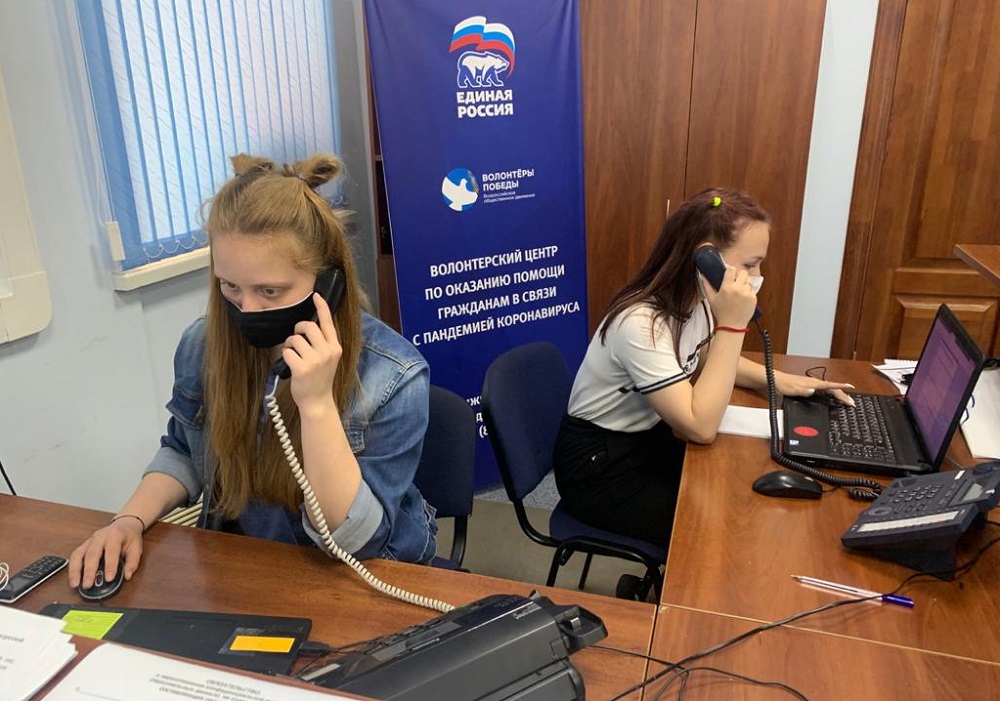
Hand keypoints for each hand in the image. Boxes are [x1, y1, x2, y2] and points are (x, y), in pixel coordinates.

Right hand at [68, 518, 142, 588]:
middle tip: (88, 585)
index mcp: (115, 535)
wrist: (124, 525)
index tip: (109, 579)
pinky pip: (75, 556)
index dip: (110, 565)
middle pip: (92, 554)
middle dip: (89, 571)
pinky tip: (73, 579)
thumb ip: (132, 563)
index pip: (112, 551)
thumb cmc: (130, 537)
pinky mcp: (83, 545)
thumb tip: (127, 576)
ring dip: (75, 571)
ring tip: (75, 585)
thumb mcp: (137, 548)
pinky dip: (72, 568)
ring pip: (78, 555)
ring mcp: (89, 540)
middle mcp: (100, 536)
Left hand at [282, 292, 341, 413]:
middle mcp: (328, 351)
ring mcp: (316, 360)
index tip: (316, 295)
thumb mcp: (328, 359)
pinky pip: (287, 351)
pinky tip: (291, 365)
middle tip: (296, 339)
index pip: (327, 323)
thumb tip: (308, 326)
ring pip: (295, 339)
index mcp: (335, 347)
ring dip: (290, 345)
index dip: (322, 307)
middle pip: (308, 326)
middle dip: (298, 329)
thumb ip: (322, 343)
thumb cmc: (320, 379)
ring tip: (294, 355)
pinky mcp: (303, 368)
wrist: (318, 402)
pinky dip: (286, 356)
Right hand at [702, 264, 757, 327]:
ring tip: (739, 291)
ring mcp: (747, 293)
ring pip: (749, 280)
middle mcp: (738, 289)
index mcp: (727, 287)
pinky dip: (748, 292)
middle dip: (739, 275)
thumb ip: (706, 285)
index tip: (729, 274)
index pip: (732, 269)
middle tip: (736, 281)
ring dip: (744, 283)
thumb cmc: (721, 313)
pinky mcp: (753, 298)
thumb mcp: (711, 299)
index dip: (730, 270)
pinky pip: (752, 289)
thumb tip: (702, 275)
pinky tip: (743, 298)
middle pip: (743, 272)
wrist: (732, 326)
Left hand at [775, 370, 855, 406]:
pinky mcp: (807, 388)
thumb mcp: (792, 389)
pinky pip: (822, 391)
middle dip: (843, 395)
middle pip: (832, 389)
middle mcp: (813, 383)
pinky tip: (830, 398)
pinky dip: (830, 394)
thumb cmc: (782, 384)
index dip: (841, 387)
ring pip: (828, 390)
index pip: (830, 385)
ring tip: (845, 400)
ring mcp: (810, 385)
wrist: (772, 381)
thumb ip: (803, 391)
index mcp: (813, 383)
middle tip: (851, 403)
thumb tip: (813, 391)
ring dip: (837, 395)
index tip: (851, 388)